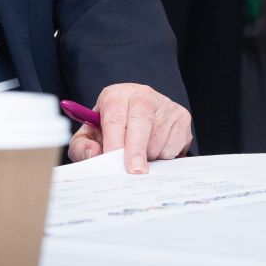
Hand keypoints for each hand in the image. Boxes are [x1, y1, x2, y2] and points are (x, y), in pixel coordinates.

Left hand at [66, 83, 191, 172]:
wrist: (134, 120)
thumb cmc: (110, 130)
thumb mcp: (89, 136)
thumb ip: (83, 147)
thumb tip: (94, 154)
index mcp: (116, 96)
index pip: (115, 118)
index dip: (114, 142)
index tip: (115, 161)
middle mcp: (142, 95)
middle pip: (141, 122)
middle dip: (137, 150)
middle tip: (135, 171)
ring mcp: (164, 104)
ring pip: (159, 137)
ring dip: (149, 155)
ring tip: (140, 153)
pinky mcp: (182, 116)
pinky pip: (175, 143)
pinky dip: (165, 154)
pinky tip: (157, 148)